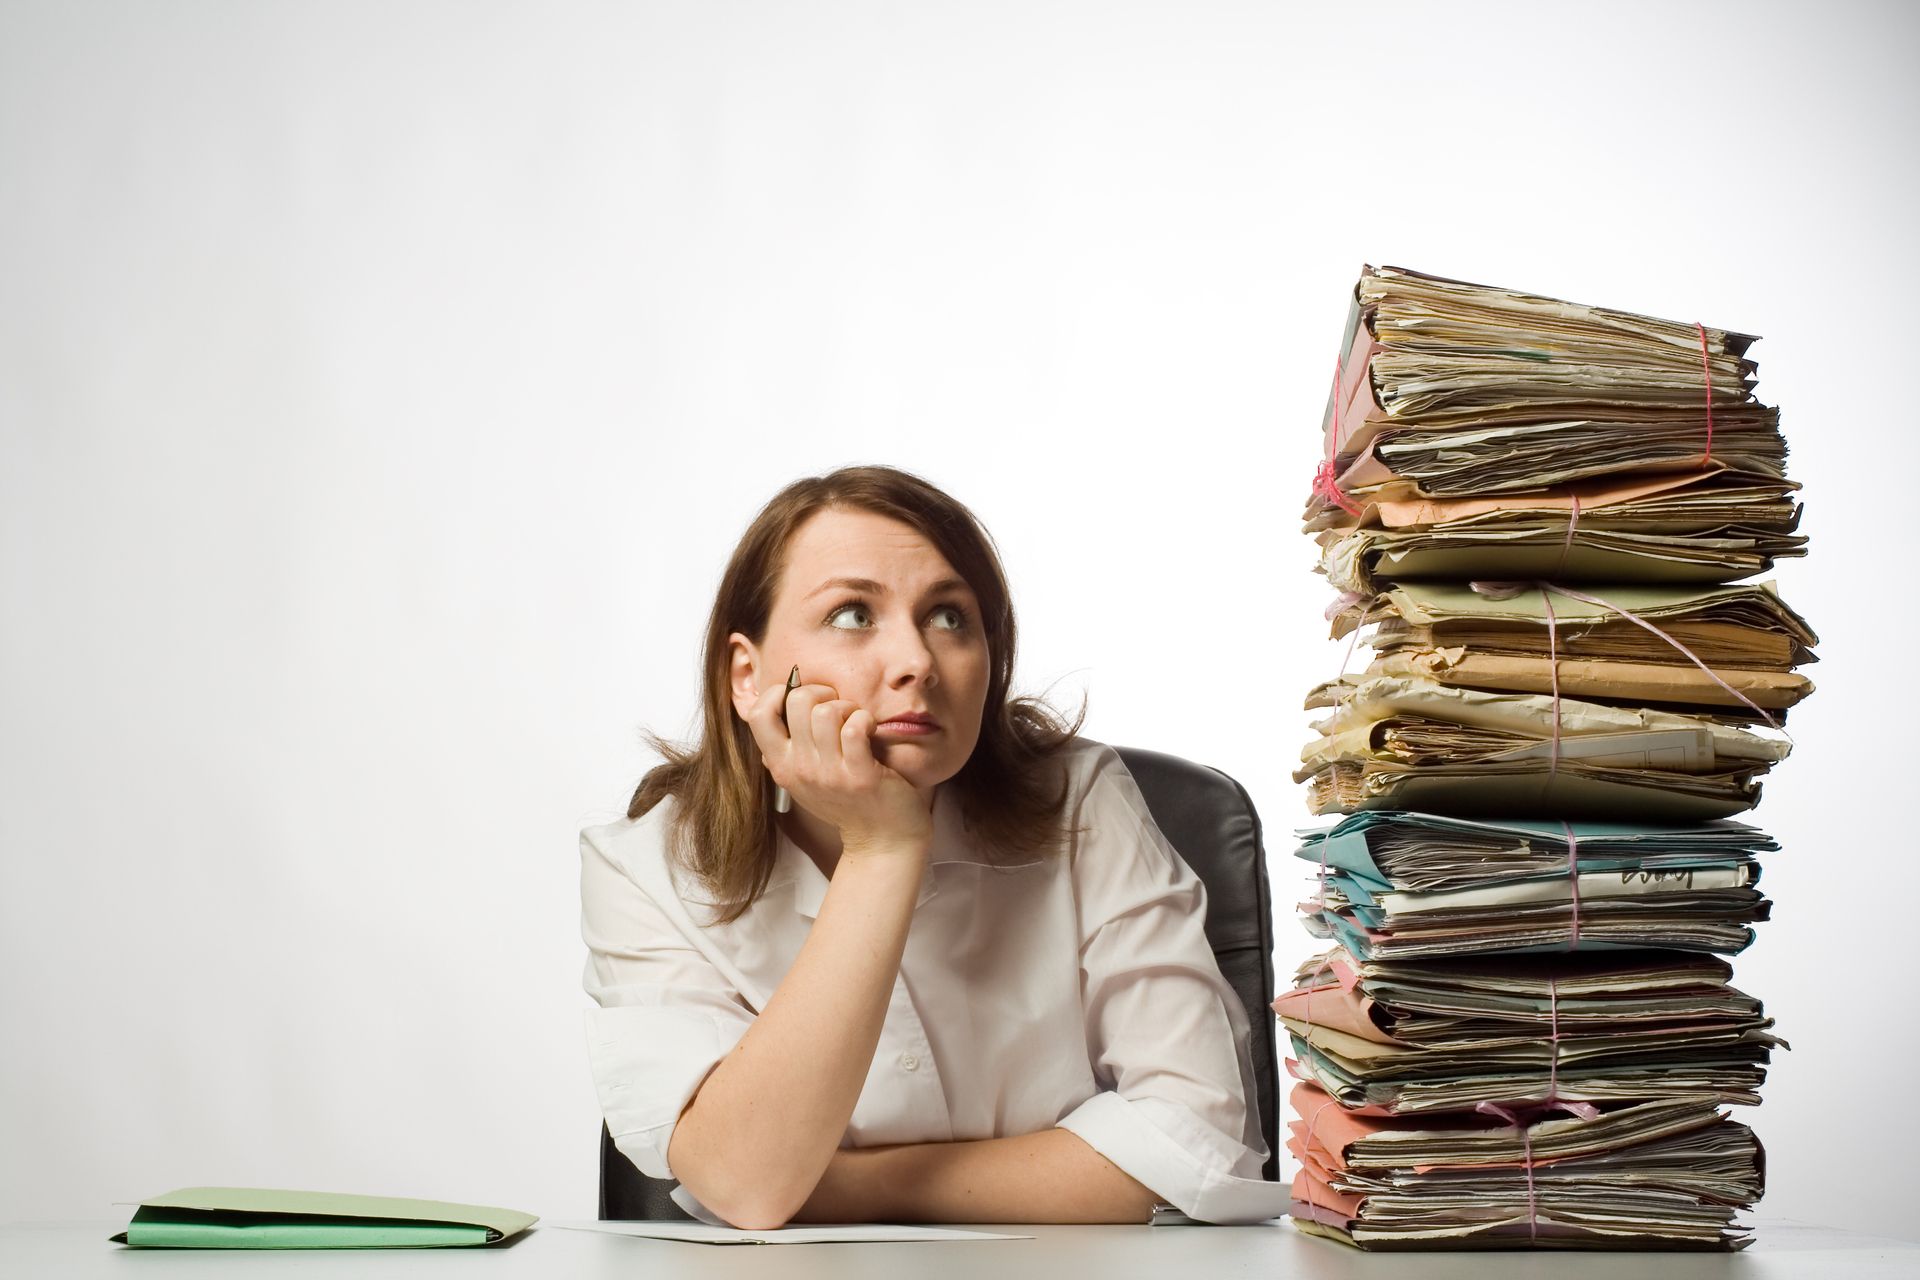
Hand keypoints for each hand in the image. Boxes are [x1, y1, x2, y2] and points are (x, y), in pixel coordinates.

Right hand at [747, 679, 933, 855]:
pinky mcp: (860, 776)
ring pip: (826, 712)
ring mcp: (829, 774)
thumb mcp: (804, 780)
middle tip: (838, 708)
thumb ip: (787, 750)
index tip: (801, 697)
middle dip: (822, 692)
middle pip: (797, 701)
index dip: (777, 693)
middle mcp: (800, 769)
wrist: (881, 840)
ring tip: (855, 721)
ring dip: (847, 707)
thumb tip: (772, 709)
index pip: (757, 715)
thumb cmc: (846, 801)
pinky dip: (865, 720)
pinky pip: (854, 728)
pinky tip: (870, 730)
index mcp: (781, 765)